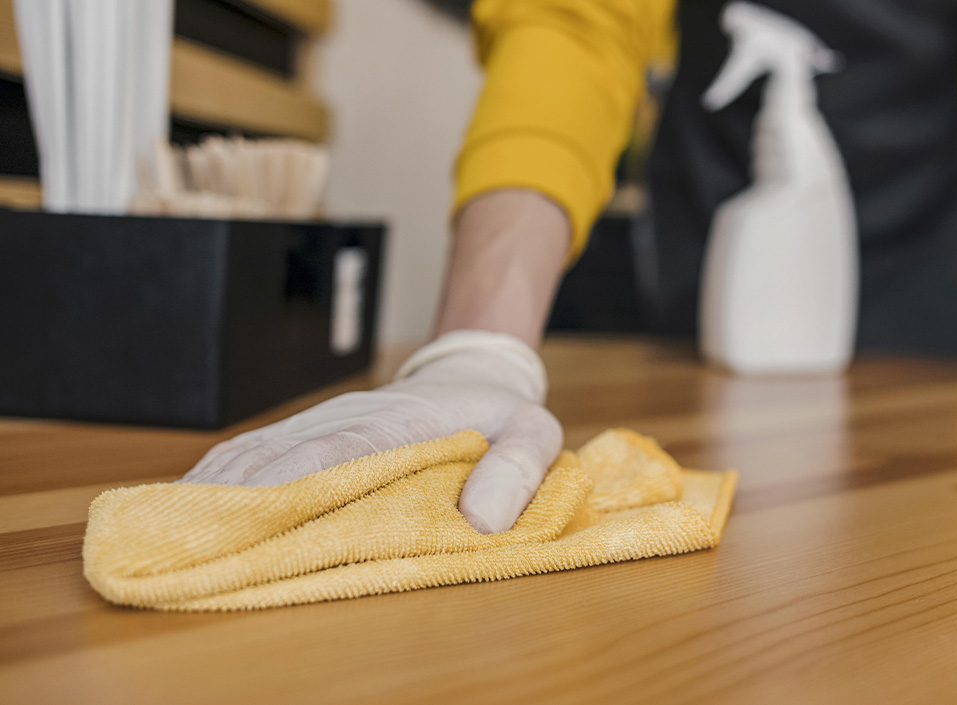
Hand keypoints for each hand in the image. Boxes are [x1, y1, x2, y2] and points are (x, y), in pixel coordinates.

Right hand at [181, 331, 563, 532]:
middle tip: (188, 541)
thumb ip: (519, 469)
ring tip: (173, 532)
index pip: (339, 451)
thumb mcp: (534, 434)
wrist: (474, 372)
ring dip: (216, 492)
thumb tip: (485, 520)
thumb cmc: (502, 413)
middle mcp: (349, 419)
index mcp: (401, 423)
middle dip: (235, 499)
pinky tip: (192, 507)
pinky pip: (255, 455)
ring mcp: (323, 424)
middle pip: (280, 457)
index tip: (249, 517)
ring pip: (256, 455)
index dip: (293, 483)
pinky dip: (221, 481)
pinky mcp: (309, 434)